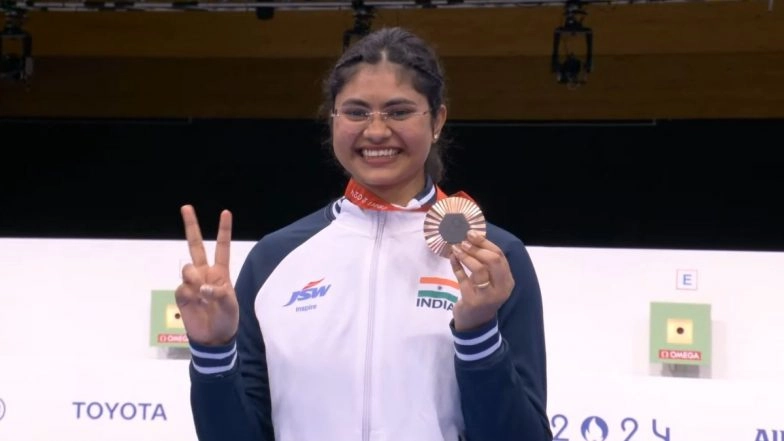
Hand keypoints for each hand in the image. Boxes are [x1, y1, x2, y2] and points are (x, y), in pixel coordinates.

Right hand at [174, 204, 238, 345]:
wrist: (213, 337)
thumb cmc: (227, 319)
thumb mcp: (231, 306)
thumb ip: (219, 294)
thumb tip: (202, 287)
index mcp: (221, 272)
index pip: (222, 247)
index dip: (224, 230)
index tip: (225, 212)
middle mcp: (205, 273)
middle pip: (196, 246)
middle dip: (191, 226)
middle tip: (186, 207)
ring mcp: (192, 282)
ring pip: (187, 268)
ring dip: (193, 277)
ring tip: (201, 292)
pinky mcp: (182, 294)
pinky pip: (182, 287)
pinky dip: (189, 293)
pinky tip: (195, 303)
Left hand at [449, 230, 514, 331]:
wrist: (475, 323)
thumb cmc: (482, 296)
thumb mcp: (490, 281)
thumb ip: (486, 263)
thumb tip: (473, 237)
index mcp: (508, 280)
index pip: (500, 256)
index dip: (485, 242)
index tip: (471, 233)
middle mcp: (501, 288)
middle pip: (493, 261)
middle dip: (477, 247)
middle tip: (463, 240)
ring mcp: (488, 296)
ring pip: (479, 269)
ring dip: (466, 256)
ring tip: (456, 248)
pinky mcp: (473, 301)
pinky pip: (464, 279)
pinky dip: (457, 266)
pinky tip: (452, 258)